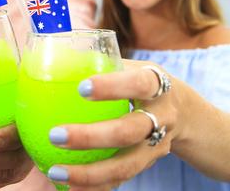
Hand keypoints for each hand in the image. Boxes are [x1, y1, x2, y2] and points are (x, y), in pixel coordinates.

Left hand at [46, 60, 178, 189]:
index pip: (138, 84)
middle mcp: (161, 117)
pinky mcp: (147, 165)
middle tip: (55, 135)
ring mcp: (157, 145)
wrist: (180, 111)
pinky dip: (95, 187)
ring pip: (126, 164)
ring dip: (89, 173)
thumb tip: (48, 52)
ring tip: (55, 172)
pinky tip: (68, 187)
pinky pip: (121, 180)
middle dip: (91, 137)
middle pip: (129, 131)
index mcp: (156, 85)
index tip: (81, 88)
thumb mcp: (128, 66)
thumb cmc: (137, 81)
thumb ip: (97, 62)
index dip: (112, 87)